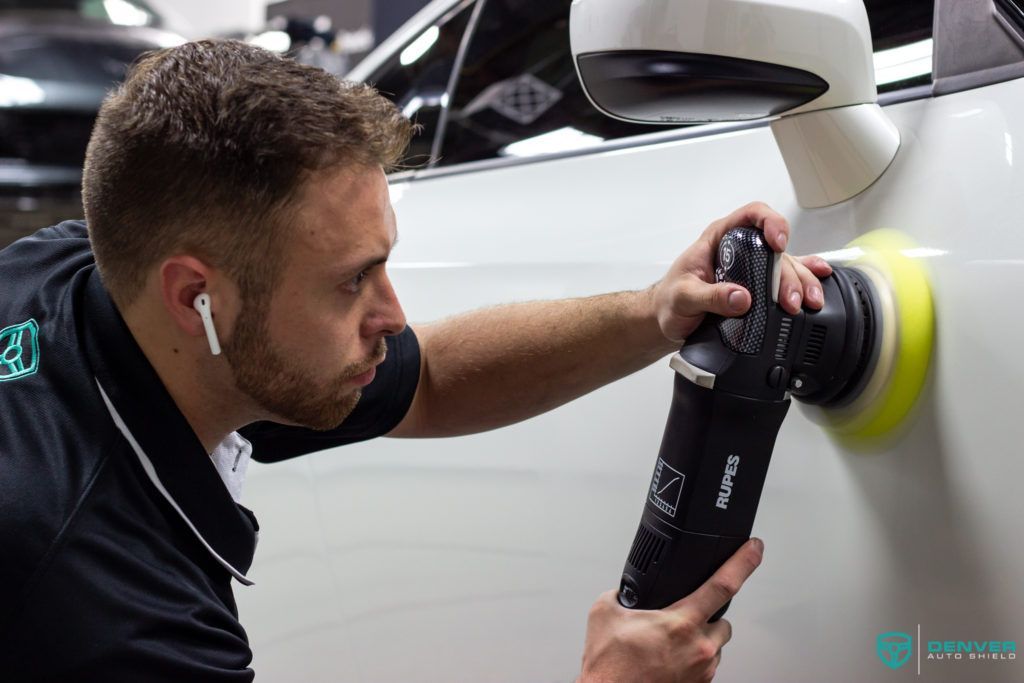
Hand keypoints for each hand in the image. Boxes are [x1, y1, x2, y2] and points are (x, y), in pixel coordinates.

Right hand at [577, 538, 763, 682]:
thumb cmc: (610, 667)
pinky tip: (668, 659)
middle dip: (709, 614)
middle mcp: (698, 648)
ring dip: (700, 639)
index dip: (742, 563)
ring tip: (670, 643)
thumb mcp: (605, 613)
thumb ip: (621, 593)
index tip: (754, 548)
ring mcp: (701, 671)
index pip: (723, 585)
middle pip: (724, 619)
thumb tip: (624, 590)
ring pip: (715, 645)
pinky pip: (706, 666)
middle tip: (683, 616)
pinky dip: (691, 659)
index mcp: (680, 624)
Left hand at [650, 202, 832, 342]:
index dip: (769, 222)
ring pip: (786, 265)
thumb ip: (709, 296)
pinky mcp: (758, 286)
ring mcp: (751, 268)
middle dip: (790, 272)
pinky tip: (821, 281)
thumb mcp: (683, 298)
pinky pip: (787, 276)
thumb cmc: (670, 301)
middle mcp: (740, 249)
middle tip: (790, 299)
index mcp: (719, 239)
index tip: (778, 243)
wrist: (668, 319)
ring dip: (802, 282)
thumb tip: (741, 298)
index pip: (751, 215)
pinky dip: (806, 279)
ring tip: (807, 302)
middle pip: (776, 248)